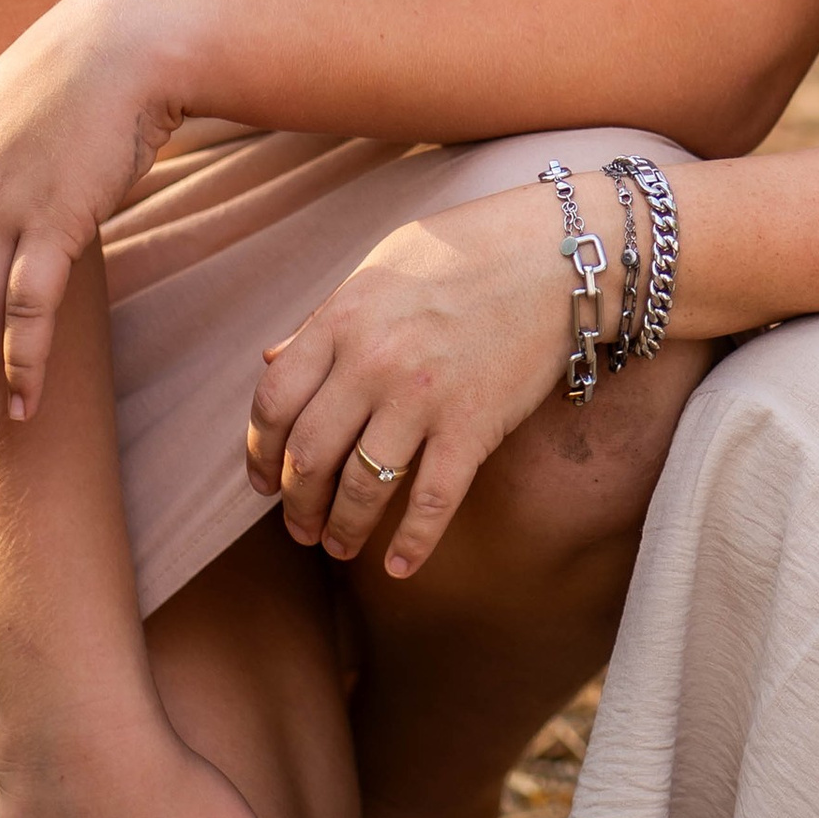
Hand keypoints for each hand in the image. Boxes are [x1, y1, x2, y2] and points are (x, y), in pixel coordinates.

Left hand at [248, 181, 587, 580]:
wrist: (557, 254)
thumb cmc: (468, 251)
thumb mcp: (382, 269)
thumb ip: (326, 317)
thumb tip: (270, 358)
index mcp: (344, 318)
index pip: (274, 399)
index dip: (261, 450)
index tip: (265, 479)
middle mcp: (373, 360)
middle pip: (309, 454)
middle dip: (296, 503)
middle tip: (299, 525)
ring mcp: (422, 396)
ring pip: (361, 487)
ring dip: (342, 528)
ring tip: (337, 546)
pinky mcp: (473, 425)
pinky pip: (432, 502)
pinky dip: (411, 544)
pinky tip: (398, 566)